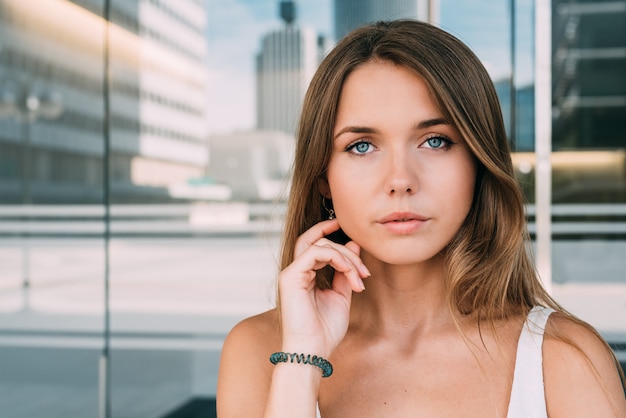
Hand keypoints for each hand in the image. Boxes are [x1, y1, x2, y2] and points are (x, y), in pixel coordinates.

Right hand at [278, 219, 369, 356]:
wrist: (313, 351)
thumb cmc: (325, 330)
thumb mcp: (342, 296)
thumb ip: (346, 271)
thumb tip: (353, 245)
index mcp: (305, 275)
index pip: (317, 245)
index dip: (332, 235)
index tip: (355, 237)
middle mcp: (295, 271)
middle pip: (319, 241)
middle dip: (347, 251)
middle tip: (365, 272)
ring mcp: (291, 273)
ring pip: (319, 245)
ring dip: (346, 257)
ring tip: (360, 277)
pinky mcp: (290, 276)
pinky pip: (314, 252)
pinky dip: (336, 257)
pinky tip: (348, 271)